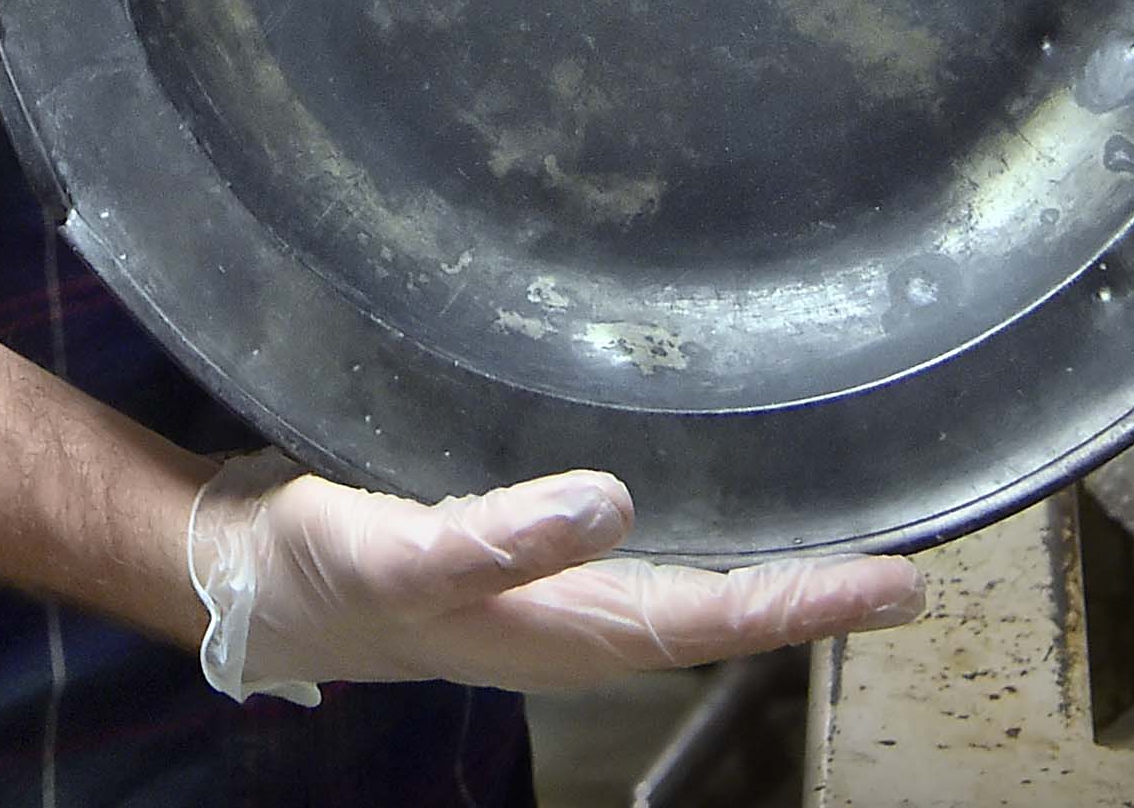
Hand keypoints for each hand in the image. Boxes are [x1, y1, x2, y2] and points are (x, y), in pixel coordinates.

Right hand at [186, 449, 923, 706]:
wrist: (231, 575)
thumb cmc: (313, 568)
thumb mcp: (397, 552)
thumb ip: (500, 535)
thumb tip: (616, 503)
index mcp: (552, 630)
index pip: (708, 617)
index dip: (804, 602)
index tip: (899, 587)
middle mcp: (563, 621)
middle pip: (710, 616)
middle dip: (805, 597)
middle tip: (903, 574)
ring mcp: (539, 599)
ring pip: (676, 595)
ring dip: (756, 577)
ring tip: (835, 551)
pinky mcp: (513, 558)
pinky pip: (626, 562)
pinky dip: (682, 543)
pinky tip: (699, 512)